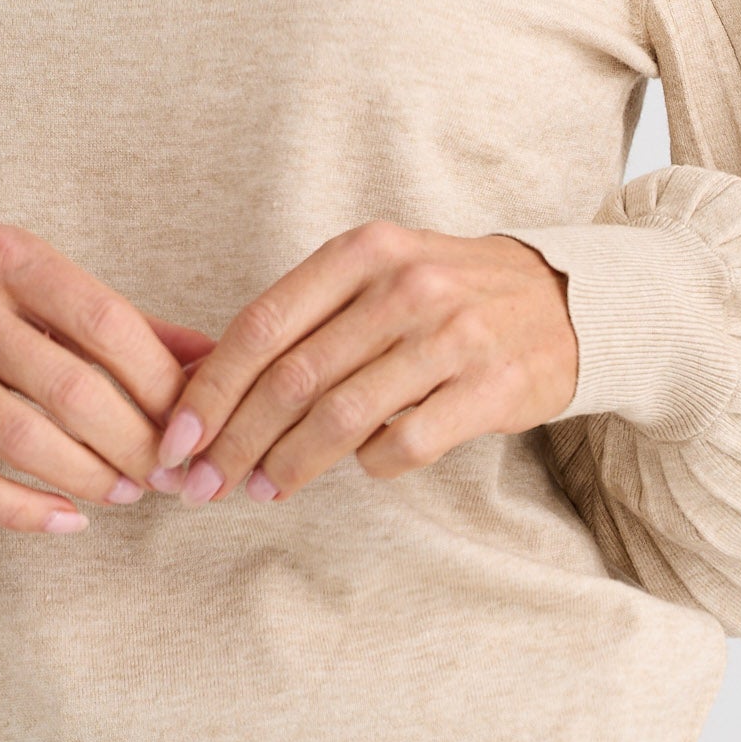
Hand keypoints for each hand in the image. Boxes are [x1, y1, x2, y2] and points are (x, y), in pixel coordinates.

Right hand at [0, 225, 214, 535]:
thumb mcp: (33, 283)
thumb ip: (121, 321)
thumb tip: (214, 360)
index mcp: (8, 256)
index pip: (107, 324)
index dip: (161, 384)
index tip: (192, 423)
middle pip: (73, 391)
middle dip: (136, 444)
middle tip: (170, 473)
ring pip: (24, 441)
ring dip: (90, 479)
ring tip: (128, 494)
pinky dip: (25, 510)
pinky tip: (68, 520)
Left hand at [143, 221, 578, 503]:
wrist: (563, 300)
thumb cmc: (447, 293)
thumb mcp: (379, 274)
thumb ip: (307, 318)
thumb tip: (210, 389)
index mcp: (363, 251)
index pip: (262, 325)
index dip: (210, 389)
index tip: (177, 438)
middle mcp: (405, 286)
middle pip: (292, 378)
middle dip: (234, 441)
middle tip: (201, 485)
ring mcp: (451, 336)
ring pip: (341, 417)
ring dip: (288, 464)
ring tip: (260, 490)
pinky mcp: (490, 387)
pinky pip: (405, 444)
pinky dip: (369, 467)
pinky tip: (357, 471)